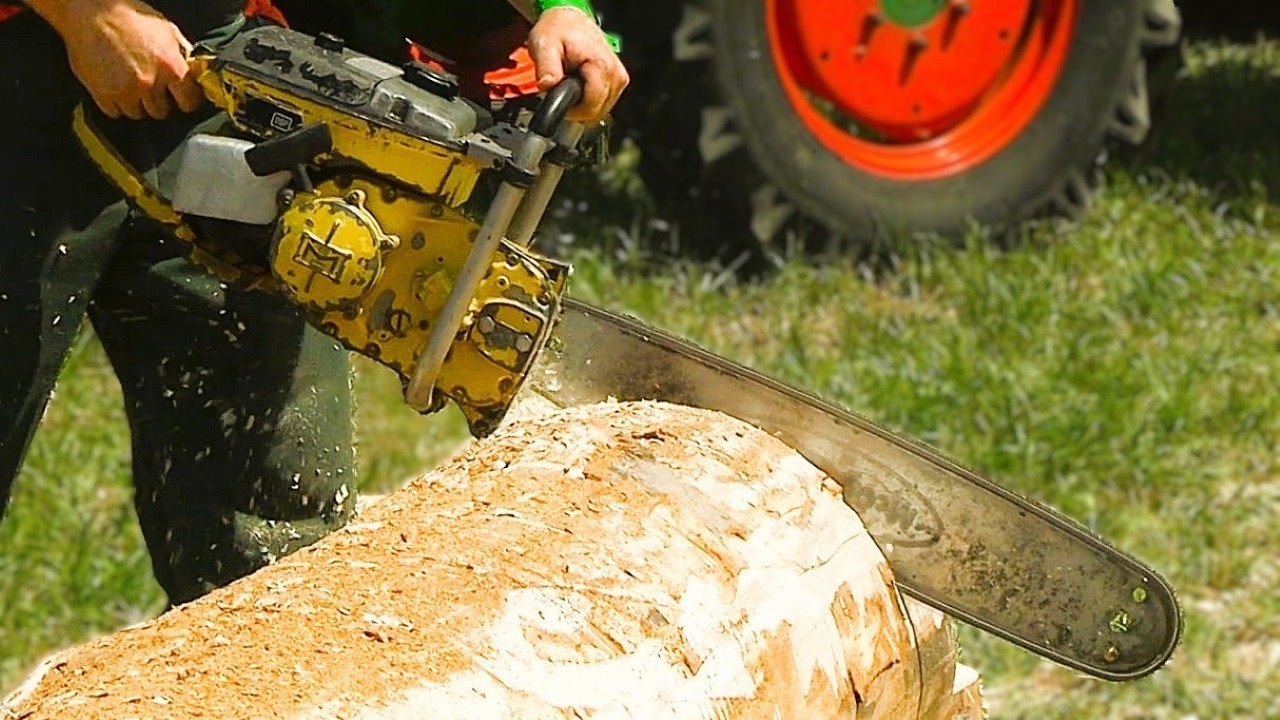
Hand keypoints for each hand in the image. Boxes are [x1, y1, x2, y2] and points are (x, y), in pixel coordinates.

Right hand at [29, 0, 204, 119]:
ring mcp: (125, 91)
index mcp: (170, 66)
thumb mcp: (167, 29)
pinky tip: (116, 86)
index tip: (183, 98)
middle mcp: (149, 82)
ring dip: (137, 103)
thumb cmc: (126, 16)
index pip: (189, 102)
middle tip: (152, 86)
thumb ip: (183, 54)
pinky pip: (115, 112)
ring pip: (139, 114)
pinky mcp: (103, 94)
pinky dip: (116, 103)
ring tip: (131, 83)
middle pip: (162, 111)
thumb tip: (194, 70)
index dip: (187, 100)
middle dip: (159, 101)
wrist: (89, 11)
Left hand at [526, 6, 628, 123]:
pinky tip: (581, 85)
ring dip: (583, 104)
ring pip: (601, 109)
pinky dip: (591, 99)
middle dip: (577, 108)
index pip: (592, 107)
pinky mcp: (618, 80)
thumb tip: (547, 86)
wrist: (570, 21)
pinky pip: (604, 102)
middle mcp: (615, 73)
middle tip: (561, 91)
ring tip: (571, 85)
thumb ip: (547, 68)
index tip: (559, 102)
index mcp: (601, 65)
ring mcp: (619, 77)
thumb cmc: (558, 31)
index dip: (572, 111)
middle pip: (597, 111)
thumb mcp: (545, 46)